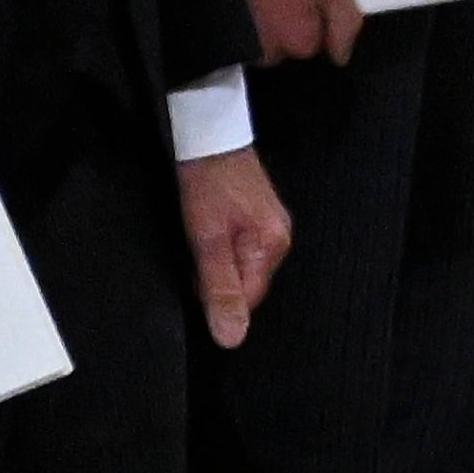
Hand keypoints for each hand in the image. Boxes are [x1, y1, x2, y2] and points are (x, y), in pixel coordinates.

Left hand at [180, 144, 290, 347]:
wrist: (210, 136)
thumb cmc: (207, 184)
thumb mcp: (206, 241)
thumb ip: (220, 289)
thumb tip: (232, 336)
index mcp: (272, 248)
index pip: (248, 300)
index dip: (215, 297)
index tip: (193, 276)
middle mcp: (281, 239)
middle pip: (247, 284)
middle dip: (217, 280)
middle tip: (192, 256)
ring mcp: (273, 226)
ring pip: (243, 267)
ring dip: (218, 264)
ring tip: (199, 241)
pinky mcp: (261, 216)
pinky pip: (243, 249)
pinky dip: (223, 249)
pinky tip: (208, 233)